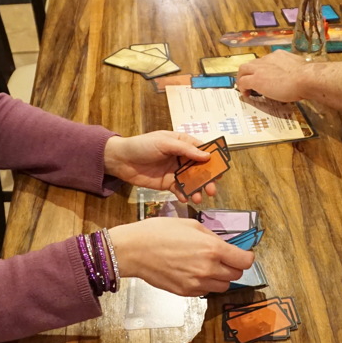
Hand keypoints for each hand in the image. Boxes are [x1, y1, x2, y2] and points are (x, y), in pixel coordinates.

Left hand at [103, 132, 219, 202]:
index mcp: (183, 143)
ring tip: (199, 198)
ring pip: (192, 181)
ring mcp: (175, 171)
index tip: (220, 170)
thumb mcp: (164, 143)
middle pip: (200, 168)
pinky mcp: (168, 183)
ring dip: (198, 189)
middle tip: (212, 189)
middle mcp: (182, 157)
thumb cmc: (142, 145)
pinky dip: (184, 195)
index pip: (203, 150)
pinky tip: (186, 199)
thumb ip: (185, 150)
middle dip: (208, 179)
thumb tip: (206, 156)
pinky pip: (180, 190)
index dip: (213, 159)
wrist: (120, 160)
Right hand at [108, 219, 255, 295]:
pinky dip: (205, 284)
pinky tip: (194, 272)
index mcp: (213, 249)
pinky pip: (206, 291)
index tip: (243, 254)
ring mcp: (197, 283)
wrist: (134, 250)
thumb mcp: (191, 225)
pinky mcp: (186, 292)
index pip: (245, 261)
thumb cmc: (159, 232)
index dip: (246, 257)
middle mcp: (208, 268)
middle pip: (236, 275)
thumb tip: (222, 245)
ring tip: (207, 266)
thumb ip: (211, 237)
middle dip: (233, 266)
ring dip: (221, 277)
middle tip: (224, 258)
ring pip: (223, 286)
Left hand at [235, 50, 309, 101]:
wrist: (305, 79)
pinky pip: (243, 82)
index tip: (264, 76)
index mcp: (279, 55)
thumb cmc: (307, 76)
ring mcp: (260, 69)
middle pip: (252, 63)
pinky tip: (246, 94)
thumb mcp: (299, 68)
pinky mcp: (256, 79)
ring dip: (242, 78)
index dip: (262, 69)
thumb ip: (294, 69)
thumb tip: (297, 75)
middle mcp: (268, 59)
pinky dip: (242, 87)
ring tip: (244, 87)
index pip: (265, 60)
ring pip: (243, 69)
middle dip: (249, 71)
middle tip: (249, 80)